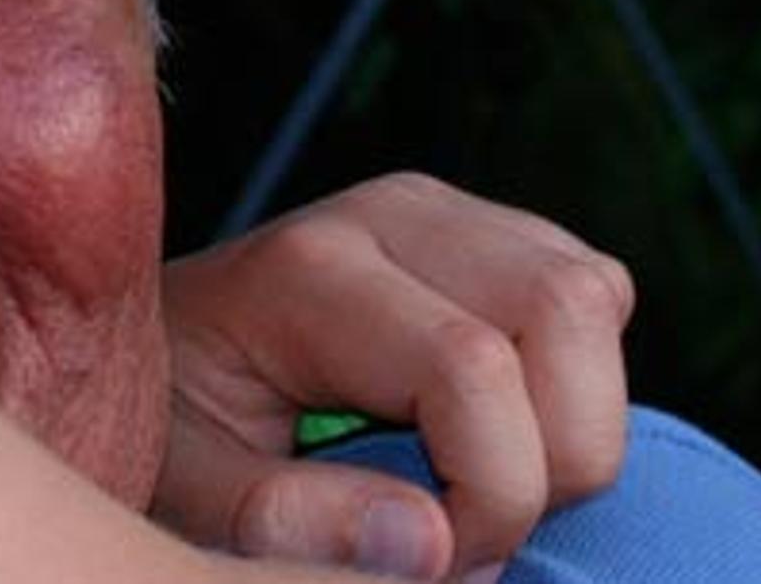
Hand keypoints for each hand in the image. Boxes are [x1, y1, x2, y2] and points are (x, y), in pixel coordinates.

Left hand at [153, 172, 633, 578]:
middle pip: (565, 309)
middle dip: (556, 455)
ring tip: (481, 483)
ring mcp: (449, 212)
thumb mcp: (190, 486)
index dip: (494, 492)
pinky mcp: (493, 232)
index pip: (471, 365)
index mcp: (307, 269)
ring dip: (574, 421)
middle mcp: (391, 215)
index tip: (443, 560)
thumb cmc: (173, 422)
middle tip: (471, 528)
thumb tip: (434, 540)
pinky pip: (595, 296)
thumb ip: (285, 518)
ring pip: (596, 297)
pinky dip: (577, 386)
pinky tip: (496, 432)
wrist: (164, 351)